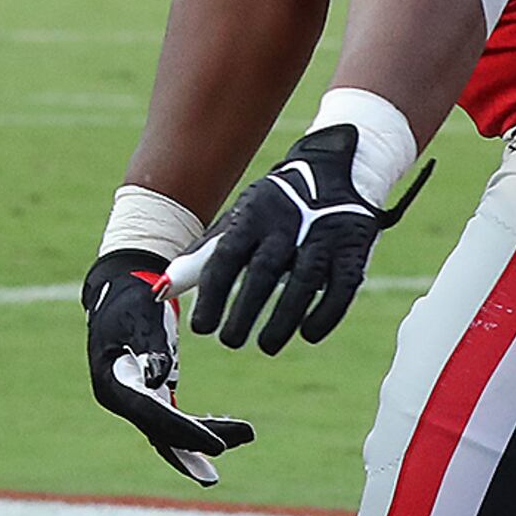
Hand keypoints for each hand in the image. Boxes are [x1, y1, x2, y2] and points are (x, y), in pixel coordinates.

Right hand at [83, 250, 251, 485]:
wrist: (119, 289)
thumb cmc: (131, 299)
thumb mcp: (138, 315)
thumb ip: (148, 345)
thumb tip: (158, 377)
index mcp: (111, 381)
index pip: (151, 414)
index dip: (185, 431)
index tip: (218, 443)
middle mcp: (119, 399)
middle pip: (161, 430)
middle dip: (198, 443)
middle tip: (239, 443)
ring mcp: (133, 401)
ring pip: (168, 432)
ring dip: (204, 438)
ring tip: (247, 435)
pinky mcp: (148, 396)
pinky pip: (172, 422)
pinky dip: (197, 429)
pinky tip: (227, 434)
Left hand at [170, 125, 431, 355]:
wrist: (333, 170)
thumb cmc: (272, 210)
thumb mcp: (237, 223)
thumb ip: (202, 258)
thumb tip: (162, 291)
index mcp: (251, 216)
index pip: (226, 257)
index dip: (213, 294)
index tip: (202, 327)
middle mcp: (286, 223)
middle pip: (263, 271)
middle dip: (245, 310)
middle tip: (230, 341)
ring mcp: (323, 235)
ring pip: (304, 282)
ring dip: (283, 319)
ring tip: (266, 346)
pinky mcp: (353, 248)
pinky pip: (342, 287)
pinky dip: (325, 313)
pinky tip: (308, 333)